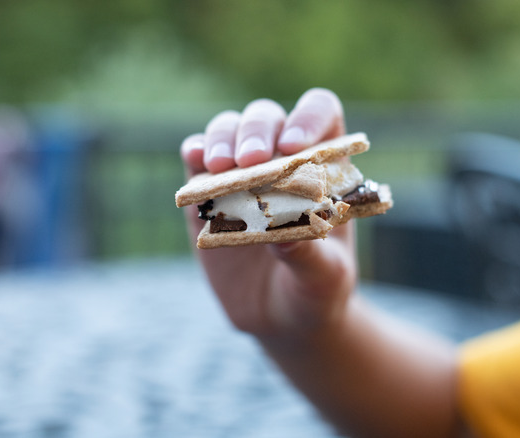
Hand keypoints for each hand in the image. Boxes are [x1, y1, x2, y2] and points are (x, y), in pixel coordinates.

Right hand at [179, 88, 356, 342]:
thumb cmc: (315, 291)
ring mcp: (241, 173)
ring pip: (228, 129)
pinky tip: (195, 161)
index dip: (308, 118)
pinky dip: (194, 152)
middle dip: (257, 131)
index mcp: (325, 168)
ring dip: (223, 139)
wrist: (281, 317)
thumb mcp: (323, 278)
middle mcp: (282, 159)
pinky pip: (196, 157)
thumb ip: (307, 253)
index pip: (321, 115)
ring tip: (220, 166)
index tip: (294, 147)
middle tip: (250, 161)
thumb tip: (278, 228)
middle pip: (268, 118)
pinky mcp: (207, 191)